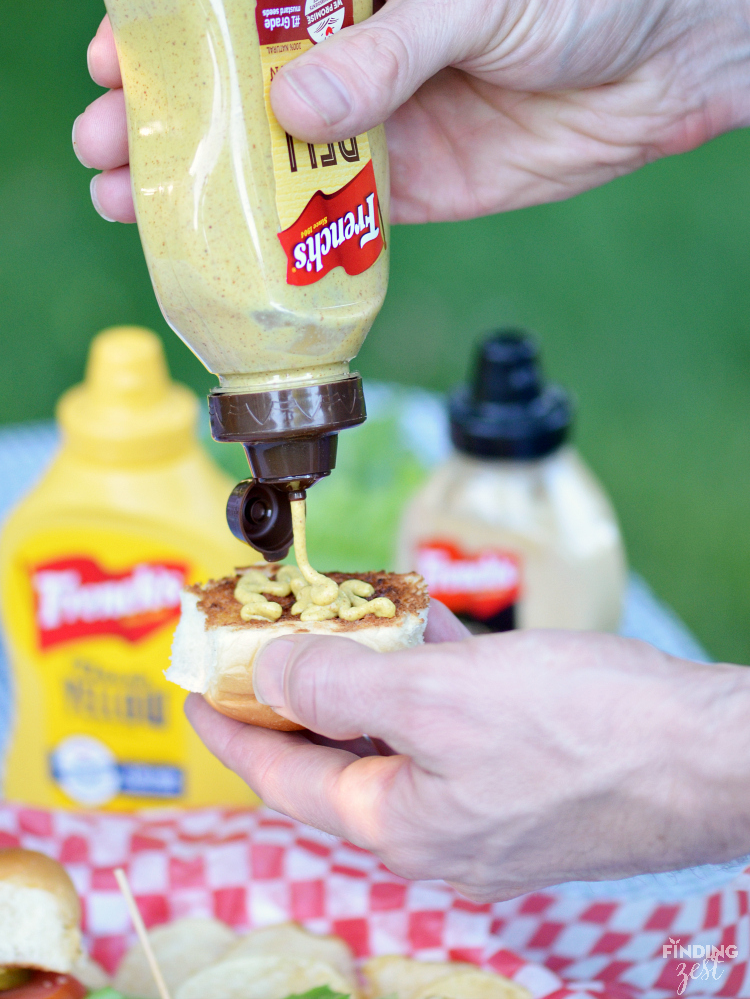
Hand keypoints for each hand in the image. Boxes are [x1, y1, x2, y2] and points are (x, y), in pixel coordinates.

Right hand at [75, 0, 749, 222]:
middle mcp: (355, 48)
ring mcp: (378, 122)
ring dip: (206, 184)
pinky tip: (229, 254)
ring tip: (135, 204)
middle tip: (104, 146)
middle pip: (237, 85)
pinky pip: (335, 216)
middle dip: (167, 115)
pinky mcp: (411, 187)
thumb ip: (390, 48)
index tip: (113, 54)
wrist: (665, 64)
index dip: (171, 24)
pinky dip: (284, 238)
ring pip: (272, 157)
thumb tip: (294, 106)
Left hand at [185, 604, 749, 901]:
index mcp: (401, 824)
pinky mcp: (526, 773)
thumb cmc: (587, 731)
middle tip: (270, 636)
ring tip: (341, 617)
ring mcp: (484, 803)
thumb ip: (340, 689)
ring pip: (397, 731)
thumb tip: (269, 676)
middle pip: (337, 754)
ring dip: (367, 673)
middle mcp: (437, 826)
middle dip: (300, 691)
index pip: (282, 779)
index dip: (230, 730)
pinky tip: (425, 624)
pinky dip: (428, 674)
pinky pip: (451, 721)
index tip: (197, 693)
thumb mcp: (441, 698)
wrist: (710, 753)